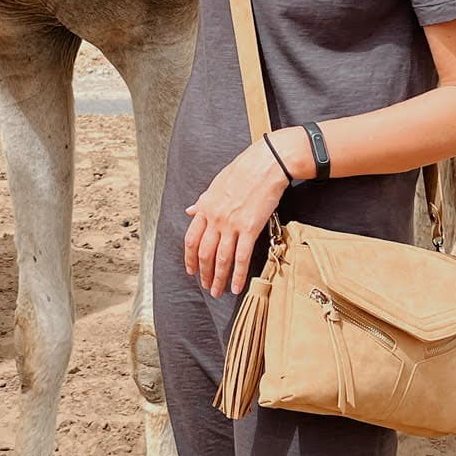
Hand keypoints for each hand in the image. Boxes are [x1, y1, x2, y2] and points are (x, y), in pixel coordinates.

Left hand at [184, 141, 285, 297]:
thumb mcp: (216, 184)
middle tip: (207, 286)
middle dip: (204, 273)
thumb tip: (189, 211)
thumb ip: (203, 201)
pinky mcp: (250, 228)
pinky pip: (241, 257)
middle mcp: (215, 218)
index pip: (191, 239)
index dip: (190, 258)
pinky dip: (238, 274)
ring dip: (218, 278)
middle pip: (204, 253)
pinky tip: (236, 286)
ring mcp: (231, 224)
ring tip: (218, 291)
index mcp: (205, 208)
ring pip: (220, 259)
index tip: (191, 270)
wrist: (266, 164)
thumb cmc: (243, 170)